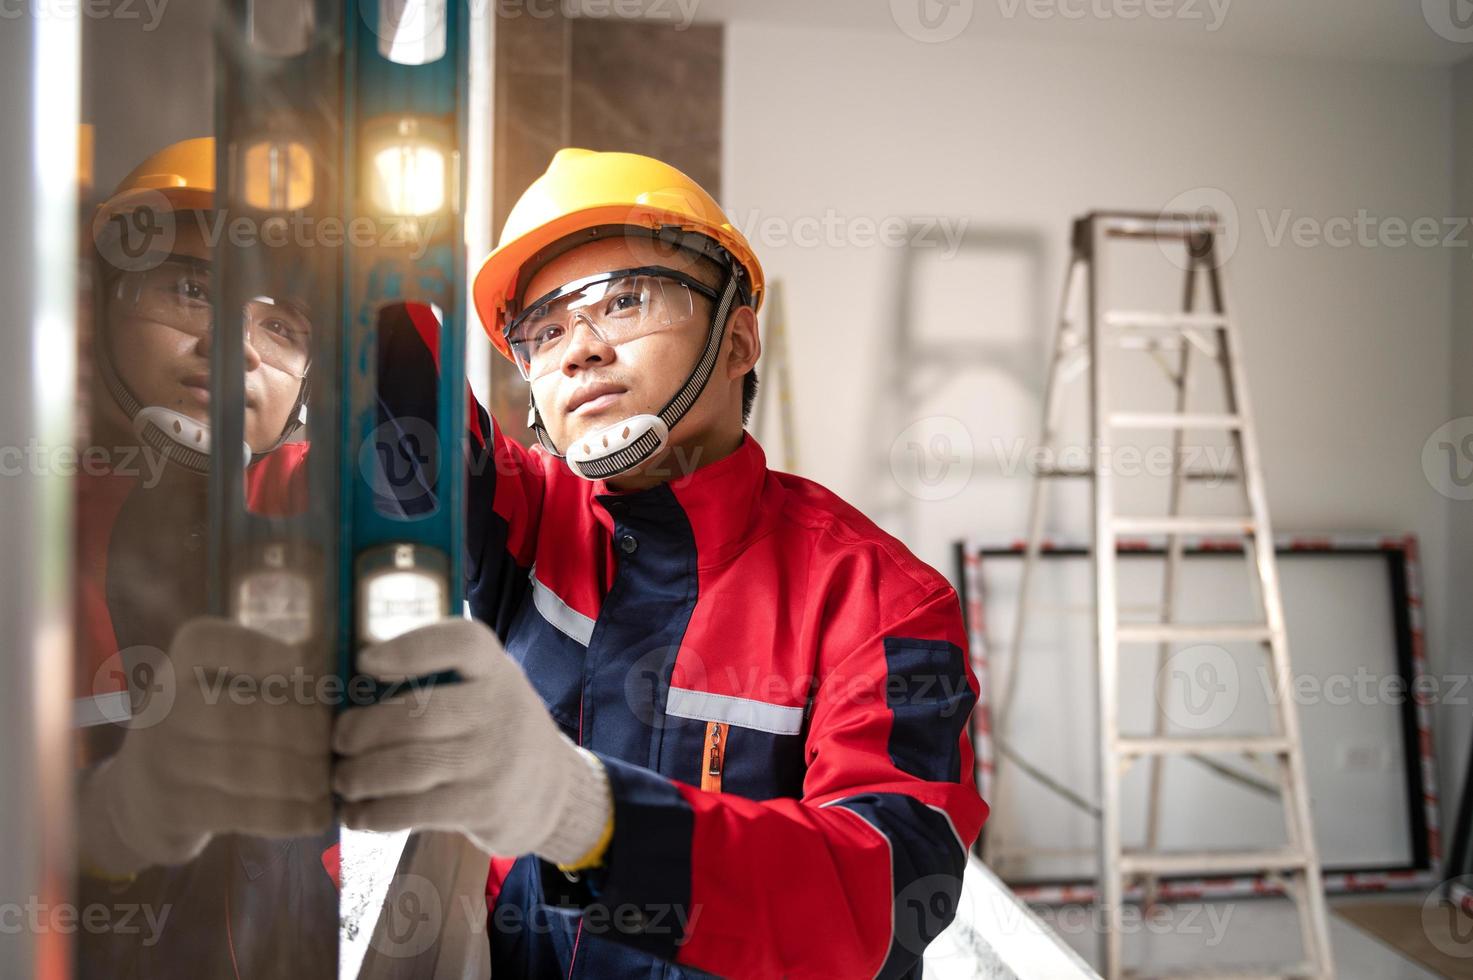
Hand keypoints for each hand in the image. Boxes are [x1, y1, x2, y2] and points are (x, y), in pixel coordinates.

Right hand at [79, 618, 332, 876]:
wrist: (138, 799)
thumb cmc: (208, 729)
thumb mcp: (221, 687)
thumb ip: (271, 673)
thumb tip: (337, 668)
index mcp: (177, 664)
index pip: (209, 643)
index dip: (258, 651)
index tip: (300, 663)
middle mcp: (160, 706)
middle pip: (243, 715)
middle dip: (303, 731)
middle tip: (336, 742)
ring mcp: (160, 760)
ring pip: (248, 769)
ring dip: (303, 778)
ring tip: (331, 779)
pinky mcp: (172, 810)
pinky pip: (243, 812)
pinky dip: (290, 814)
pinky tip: (318, 813)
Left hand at [332, 618, 610, 864]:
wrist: (552, 790)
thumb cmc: (494, 729)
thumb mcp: (486, 688)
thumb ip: (440, 679)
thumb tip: (349, 688)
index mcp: (496, 669)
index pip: (461, 643)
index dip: (410, 649)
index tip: (365, 662)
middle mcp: (500, 709)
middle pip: (415, 715)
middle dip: (360, 731)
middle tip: (339, 740)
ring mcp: (494, 761)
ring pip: (407, 767)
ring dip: (359, 775)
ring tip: (343, 778)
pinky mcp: (483, 807)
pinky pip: (413, 810)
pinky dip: (373, 814)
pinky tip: (357, 814)